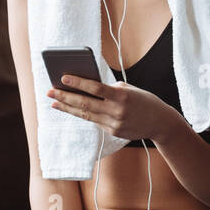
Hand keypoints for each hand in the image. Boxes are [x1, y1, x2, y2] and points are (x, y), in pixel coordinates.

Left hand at [48, 74, 178, 143]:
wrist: (160, 123)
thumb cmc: (144, 100)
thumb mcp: (129, 89)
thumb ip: (109, 89)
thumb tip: (86, 87)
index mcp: (122, 96)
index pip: (95, 88)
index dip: (78, 83)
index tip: (63, 77)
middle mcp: (117, 111)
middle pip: (85, 104)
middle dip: (65, 97)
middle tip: (50, 92)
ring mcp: (114, 124)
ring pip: (86, 115)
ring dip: (68, 108)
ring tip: (54, 103)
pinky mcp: (113, 132)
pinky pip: (95, 121)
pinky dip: (83, 114)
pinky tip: (71, 109)